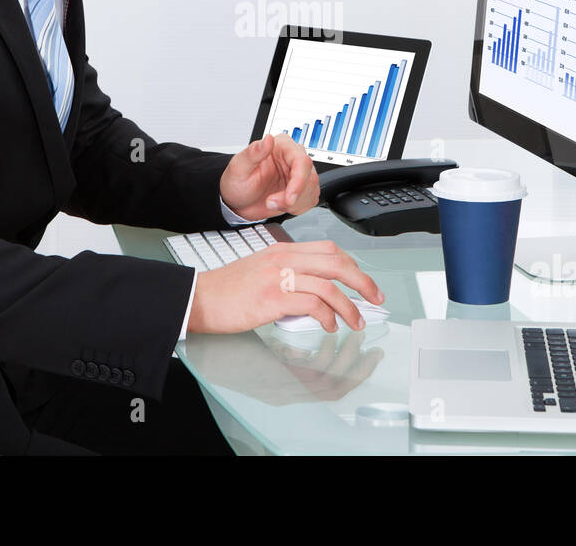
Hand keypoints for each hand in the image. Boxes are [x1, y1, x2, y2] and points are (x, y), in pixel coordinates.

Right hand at [187, 240, 384, 334]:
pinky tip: (329, 326)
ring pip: (329, 285)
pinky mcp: (273, 298)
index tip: (363, 281)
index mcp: (283, 250)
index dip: (352, 265)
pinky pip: (313, 304)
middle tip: (375, 297)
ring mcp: (279, 277)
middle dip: (362, 281)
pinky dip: (328, 316)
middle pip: (336, 262)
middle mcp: (284, 259)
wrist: (200, 297)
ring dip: (349, 306)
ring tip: (356, 321)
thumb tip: (315, 291)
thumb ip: (289, 273)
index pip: (328, 249)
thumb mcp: (262, 269)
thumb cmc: (228, 289)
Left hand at [219, 133, 318, 220]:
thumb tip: (268, 139)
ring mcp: (300, 174)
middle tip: (271, 202)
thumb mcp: (238, 168)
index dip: (299, 181)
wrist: (239, 201)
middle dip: (292, 197)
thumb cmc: (238, 182)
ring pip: (311, 190)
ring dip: (293, 203)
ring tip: (272, 202)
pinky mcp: (303, 188)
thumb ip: (253, 153)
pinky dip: (297, 208)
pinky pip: (310, 200)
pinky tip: (281, 204)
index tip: (289, 197)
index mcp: (281, 146)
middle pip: (309, 178)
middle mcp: (293, 158)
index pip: (301, 160)